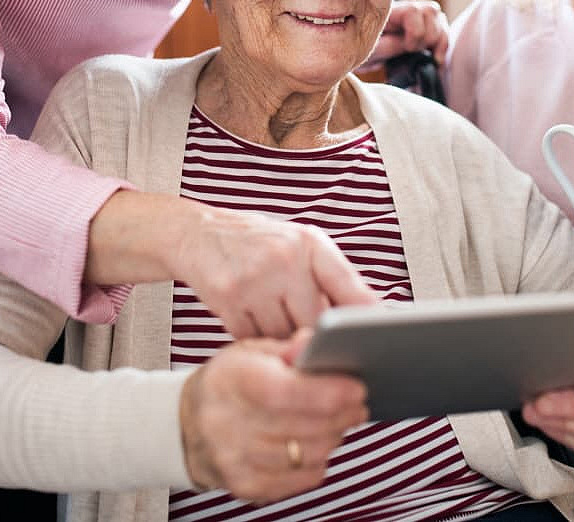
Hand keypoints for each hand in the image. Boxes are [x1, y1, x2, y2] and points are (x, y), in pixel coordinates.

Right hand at [178, 203, 377, 337]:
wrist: (200, 232)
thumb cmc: (260, 244)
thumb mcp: (300, 245)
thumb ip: (331, 277)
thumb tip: (368, 317)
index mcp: (310, 243)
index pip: (347, 284)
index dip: (362, 315)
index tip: (373, 338)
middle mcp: (284, 257)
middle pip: (314, 321)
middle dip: (313, 334)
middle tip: (311, 339)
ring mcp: (254, 278)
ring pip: (282, 335)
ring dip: (281, 339)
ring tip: (275, 321)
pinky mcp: (227, 297)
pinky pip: (252, 338)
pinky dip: (255, 339)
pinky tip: (252, 320)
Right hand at [180, 330, 367, 501]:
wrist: (185, 426)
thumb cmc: (229, 381)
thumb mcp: (250, 351)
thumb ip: (287, 348)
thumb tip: (315, 343)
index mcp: (231, 380)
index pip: (286, 392)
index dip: (328, 392)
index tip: (357, 387)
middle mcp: (228, 424)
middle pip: (304, 427)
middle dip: (342, 414)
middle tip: (358, 402)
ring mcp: (235, 460)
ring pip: (308, 455)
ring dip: (333, 436)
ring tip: (338, 420)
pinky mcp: (246, 487)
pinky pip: (301, 479)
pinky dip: (318, 460)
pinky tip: (316, 442)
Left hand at [362, 0, 449, 69]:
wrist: (352, 55)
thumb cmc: (355, 51)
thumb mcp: (366, 51)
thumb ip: (386, 45)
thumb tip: (406, 44)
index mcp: (388, 12)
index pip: (413, 10)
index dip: (416, 31)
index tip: (408, 49)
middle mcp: (403, 11)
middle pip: (430, 11)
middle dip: (428, 36)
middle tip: (413, 52)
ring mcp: (414, 19)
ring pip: (438, 17)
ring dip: (438, 40)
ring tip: (427, 55)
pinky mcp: (422, 30)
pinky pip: (441, 29)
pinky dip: (443, 45)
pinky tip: (436, 59)